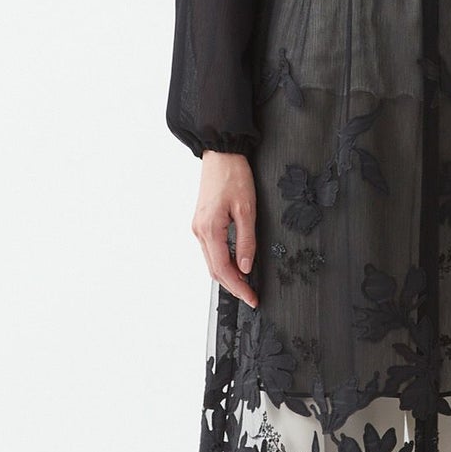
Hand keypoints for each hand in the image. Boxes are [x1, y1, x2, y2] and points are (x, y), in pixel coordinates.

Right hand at [191, 151, 258, 307]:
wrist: (221, 153)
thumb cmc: (234, 176)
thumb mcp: (247, 209)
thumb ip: (246, 241)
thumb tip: (246, 267)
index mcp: (209, 229)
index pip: (224, 269)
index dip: (239, 287)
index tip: (252, 298)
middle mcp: (199, 231)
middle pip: (215, 269)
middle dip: (233, 285)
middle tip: (251, 295)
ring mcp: (198, 227)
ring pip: (211, 261)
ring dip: (227, 275)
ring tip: (246, 283)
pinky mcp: (201, 222)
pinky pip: (211, 249)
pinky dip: (222, 261)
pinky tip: (235, 264)